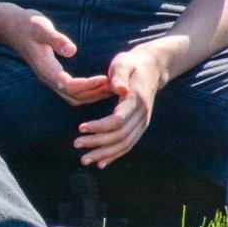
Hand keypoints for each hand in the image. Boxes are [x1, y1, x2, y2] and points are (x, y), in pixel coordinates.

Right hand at [3, 5, 111, 105]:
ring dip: (92, 95)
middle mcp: (47, 78)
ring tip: (111, 87)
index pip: (69, 86)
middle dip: (95, 94)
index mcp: (45, 68)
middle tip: (115, 85)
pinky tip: (99, 83)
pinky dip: (87, 91)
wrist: (11, 26)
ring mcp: (49, 78)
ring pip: (73, 97)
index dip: (89, 85)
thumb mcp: (40, 27)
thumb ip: (55, 38)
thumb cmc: (27, 24)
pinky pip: (72, 91)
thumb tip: (72, 50)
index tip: (106, 78)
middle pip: (74, 97)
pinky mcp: (53, 76)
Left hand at [75, 45, 163, 168]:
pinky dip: (114, 155)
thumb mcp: (123, 63)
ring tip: (84, 160)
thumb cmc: (131, 64)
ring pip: (124, 144)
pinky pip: (128, 145)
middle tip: (76, 144)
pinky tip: (101, 163)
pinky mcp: (140, 126)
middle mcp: (142, 115)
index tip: (80, 128)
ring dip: (104, 154)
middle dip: (97, 143)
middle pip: (120, 136)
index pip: (118, 120)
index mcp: (136, 100)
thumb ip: (119, 75)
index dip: (99, 126)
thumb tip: (119, 89)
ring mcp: (143, 122)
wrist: (151, 69)